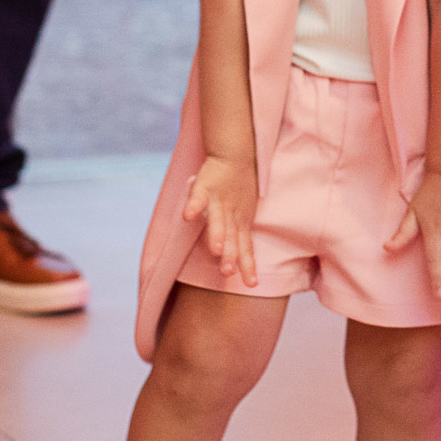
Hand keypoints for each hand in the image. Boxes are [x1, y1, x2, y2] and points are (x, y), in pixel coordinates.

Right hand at [183, 156, 257, 285]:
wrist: (235, 155)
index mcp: (240, 224)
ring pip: (217, 220)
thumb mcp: (243, 216)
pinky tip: (188, 216)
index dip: (248, 265)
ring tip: (214, 249)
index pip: (245, 248)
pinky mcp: (205, 187)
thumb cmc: (239, 190)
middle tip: (227, 271)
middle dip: (229, 254)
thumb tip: (232, 263)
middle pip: (231, 238)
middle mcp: (231, 216)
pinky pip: (198, 197)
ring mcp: (219, 201)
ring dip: (215, 234)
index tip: (252, 285)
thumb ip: (236, 237)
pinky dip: (193, 206)